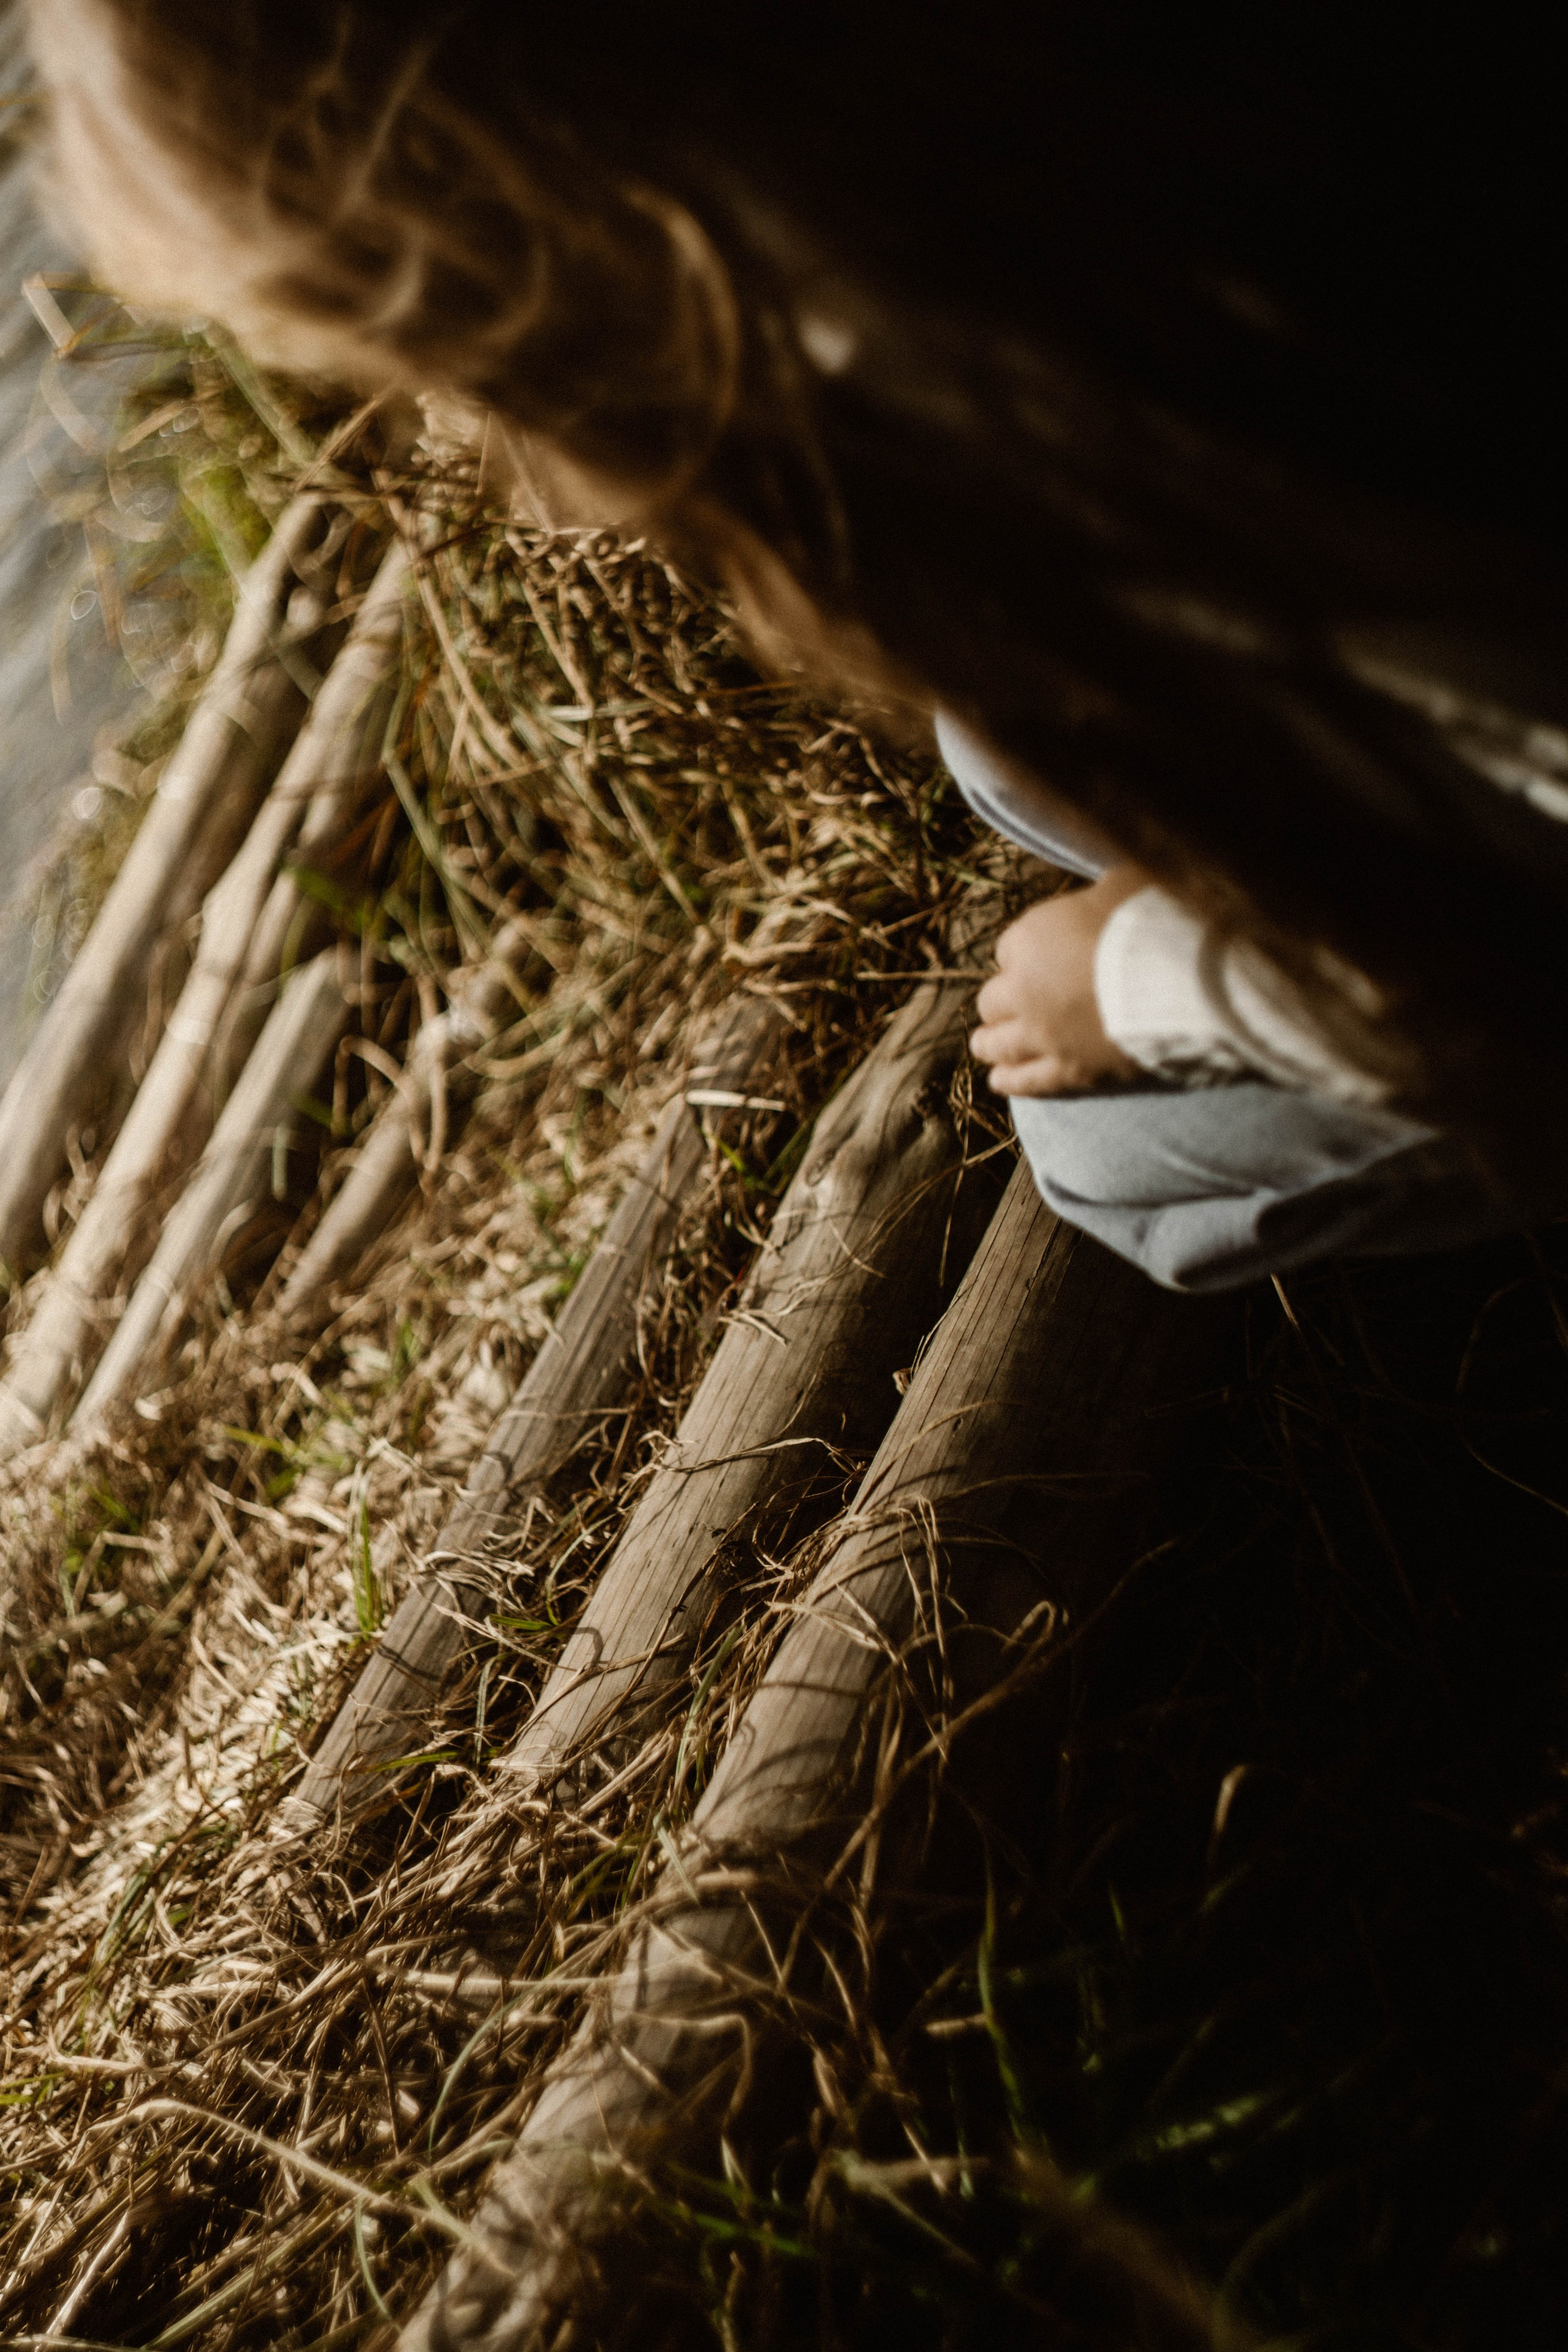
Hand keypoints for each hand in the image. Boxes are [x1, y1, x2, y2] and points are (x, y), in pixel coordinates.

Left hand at [971, 866, 1150, 1095]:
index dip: (1023, 954)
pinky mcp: (1068, 1073)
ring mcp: (1041, 1035)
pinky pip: (1025, 1082)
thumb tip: (1109, 890)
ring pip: (995, 1045)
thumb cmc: (1155, 922)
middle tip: (1013, 1004)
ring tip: (989, 1045)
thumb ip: (1102, 892)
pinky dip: (1010, 1080)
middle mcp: (1023, 989)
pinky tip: (1001, 1080)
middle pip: (992, 1001)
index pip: (1007, 949)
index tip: (1040, 958)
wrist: (1184, 980)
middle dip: (1002, 1002)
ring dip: (990, 1043)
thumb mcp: (1124, 884)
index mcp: (1031, 938)